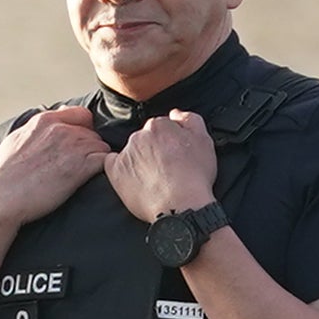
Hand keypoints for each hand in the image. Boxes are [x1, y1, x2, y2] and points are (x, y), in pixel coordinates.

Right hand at [0, 104, 115, 232]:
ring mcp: (73, 146)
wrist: (1, 198)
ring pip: (102, 148)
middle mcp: (61, 129)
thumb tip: (55, 117)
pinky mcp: (82, 166)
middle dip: (89, 149)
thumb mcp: (17, 140)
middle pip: (93, 133)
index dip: (84, 130)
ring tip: (82, 176)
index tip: (78, 145)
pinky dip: (103, 171)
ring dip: (96, 161)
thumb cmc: (5, 174)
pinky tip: (90, 181)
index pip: (81, 114)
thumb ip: (38, 128)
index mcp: (44, 121)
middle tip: (78, 167)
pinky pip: (106, 161)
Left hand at [102, 107, 219, 223]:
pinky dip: (122, 170)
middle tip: (167, 168)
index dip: (170, 141)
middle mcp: (139, 136)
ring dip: (140, 160)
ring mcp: (126, 153)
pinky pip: (113, 164)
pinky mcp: (115, 171)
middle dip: (154, 149)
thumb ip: (190, 120)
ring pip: (131, 151)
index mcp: (159, 126)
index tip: (175, 155)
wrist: (182, 205)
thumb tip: (175, 113)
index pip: (161, 127)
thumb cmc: (195, 176)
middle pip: (145, 138)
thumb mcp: (205, 141)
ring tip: (155, 178)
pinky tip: (137, 180)